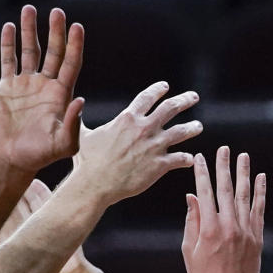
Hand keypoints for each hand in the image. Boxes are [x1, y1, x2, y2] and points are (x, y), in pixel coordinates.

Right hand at [0, 6, 83, 172]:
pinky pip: (8, 60)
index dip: (74, 45)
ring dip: (29, 30)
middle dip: (55, 32)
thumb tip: (81, 99)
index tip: (77, 26)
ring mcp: (26, 85)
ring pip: (29, 51)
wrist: (10, 161)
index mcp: (61, 95)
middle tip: (57, 12)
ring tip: (29, 9)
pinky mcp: (7, 87)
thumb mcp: (63, 145)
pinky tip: (9, 26)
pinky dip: (8, 44)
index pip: (71, 63)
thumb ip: (73, 124)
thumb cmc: (40, 156)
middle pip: (53, 52)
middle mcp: (45, 86)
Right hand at [74, 81, 201, 204]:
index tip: (165, 87)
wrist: (95, 185)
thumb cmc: (87, 161)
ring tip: (198, 126)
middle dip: (185, 100)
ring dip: (192, 128)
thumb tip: (74, 102)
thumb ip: (80, 117)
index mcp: (128, 118)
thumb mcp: (82, 134)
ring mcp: (153, 146)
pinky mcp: (159, 165)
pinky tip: (190, 158)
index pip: (148, 97)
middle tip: (194, 97)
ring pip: (181, 132)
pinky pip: (179, 159)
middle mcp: (144, 129)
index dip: (158, 90)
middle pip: (171, 108)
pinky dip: (186, 158)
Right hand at [181, 146, 265, 272]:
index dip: (202, 174)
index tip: (200, 159)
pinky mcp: (257, 237)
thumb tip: (192, 197)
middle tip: (223, 149)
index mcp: (208, 229)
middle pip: (225, 189)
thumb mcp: (189, 250)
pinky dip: (260, 192)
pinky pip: (259, 209)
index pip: (204, 193)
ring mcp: (245, 231)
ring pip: (244, 196)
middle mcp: (229, 226)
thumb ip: (192, 221)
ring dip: (243, 174)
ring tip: (242, 156)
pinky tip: (260, 178)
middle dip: (223, 167)